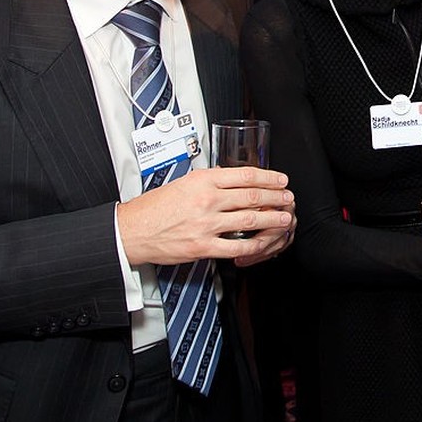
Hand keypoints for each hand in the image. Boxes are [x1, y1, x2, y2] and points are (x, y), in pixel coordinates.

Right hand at [117, 166, 293, 265]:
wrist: (133, 230)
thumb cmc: (154, 207)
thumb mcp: (183, 182)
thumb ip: (207, 180)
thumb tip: (228, 177)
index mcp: (203, 180)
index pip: (244, 175)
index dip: (268, 177)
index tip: (280, 179)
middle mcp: (207, 200)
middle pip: (252, 196)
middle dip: (275, 197)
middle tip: (288, 198)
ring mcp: (206, 224)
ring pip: (249, 220)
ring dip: (271, 219)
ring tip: (284, 218)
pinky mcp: (203, 246)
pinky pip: (236, 246)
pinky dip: (254, 245)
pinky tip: (263, 243)